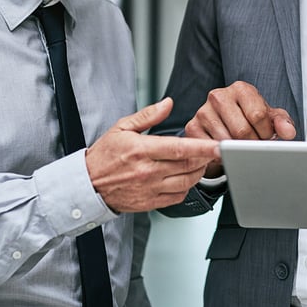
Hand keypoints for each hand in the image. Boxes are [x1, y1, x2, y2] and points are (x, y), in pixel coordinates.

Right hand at [85, 98, 221, 211]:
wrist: (87, 185)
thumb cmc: (103, 156)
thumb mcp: (121, 128)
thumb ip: (148, 116)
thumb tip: (168, 103)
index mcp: (141, 150)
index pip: (179, 149)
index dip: (202, 147)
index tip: (219, 146)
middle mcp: (147, 172)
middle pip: (187, 166)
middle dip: (204, 158)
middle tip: (211, 151)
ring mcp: (149, 189)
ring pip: (186, 182)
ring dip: (198, 172)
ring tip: (199, 162)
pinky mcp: (150, 203)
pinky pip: (177, 197)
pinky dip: (186, 187)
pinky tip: (184, 177)